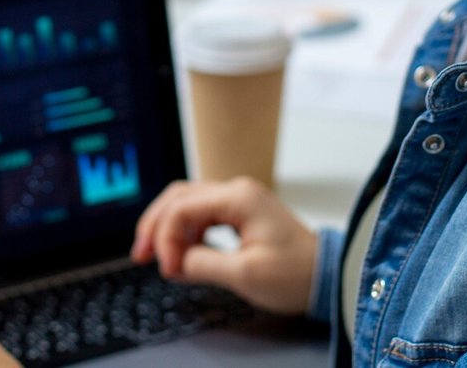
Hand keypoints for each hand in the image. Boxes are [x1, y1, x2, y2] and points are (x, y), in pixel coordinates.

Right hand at [131, 178, 316, 314]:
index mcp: (239, 198)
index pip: (183, 207)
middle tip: (140, 254)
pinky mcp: (241, 213)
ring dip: (168, 227)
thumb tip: (175, 262)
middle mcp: (237, 191)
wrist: (326, 275)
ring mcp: (239, 200)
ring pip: (189, 203)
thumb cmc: (295, 274)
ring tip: (157, 256)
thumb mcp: (245, 275)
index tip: (167, 269)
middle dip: (156, 225)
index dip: (166, 238)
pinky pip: (203, 214)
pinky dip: (186, 231)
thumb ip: (204, 265)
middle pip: (180, 196)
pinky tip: (181, 253)